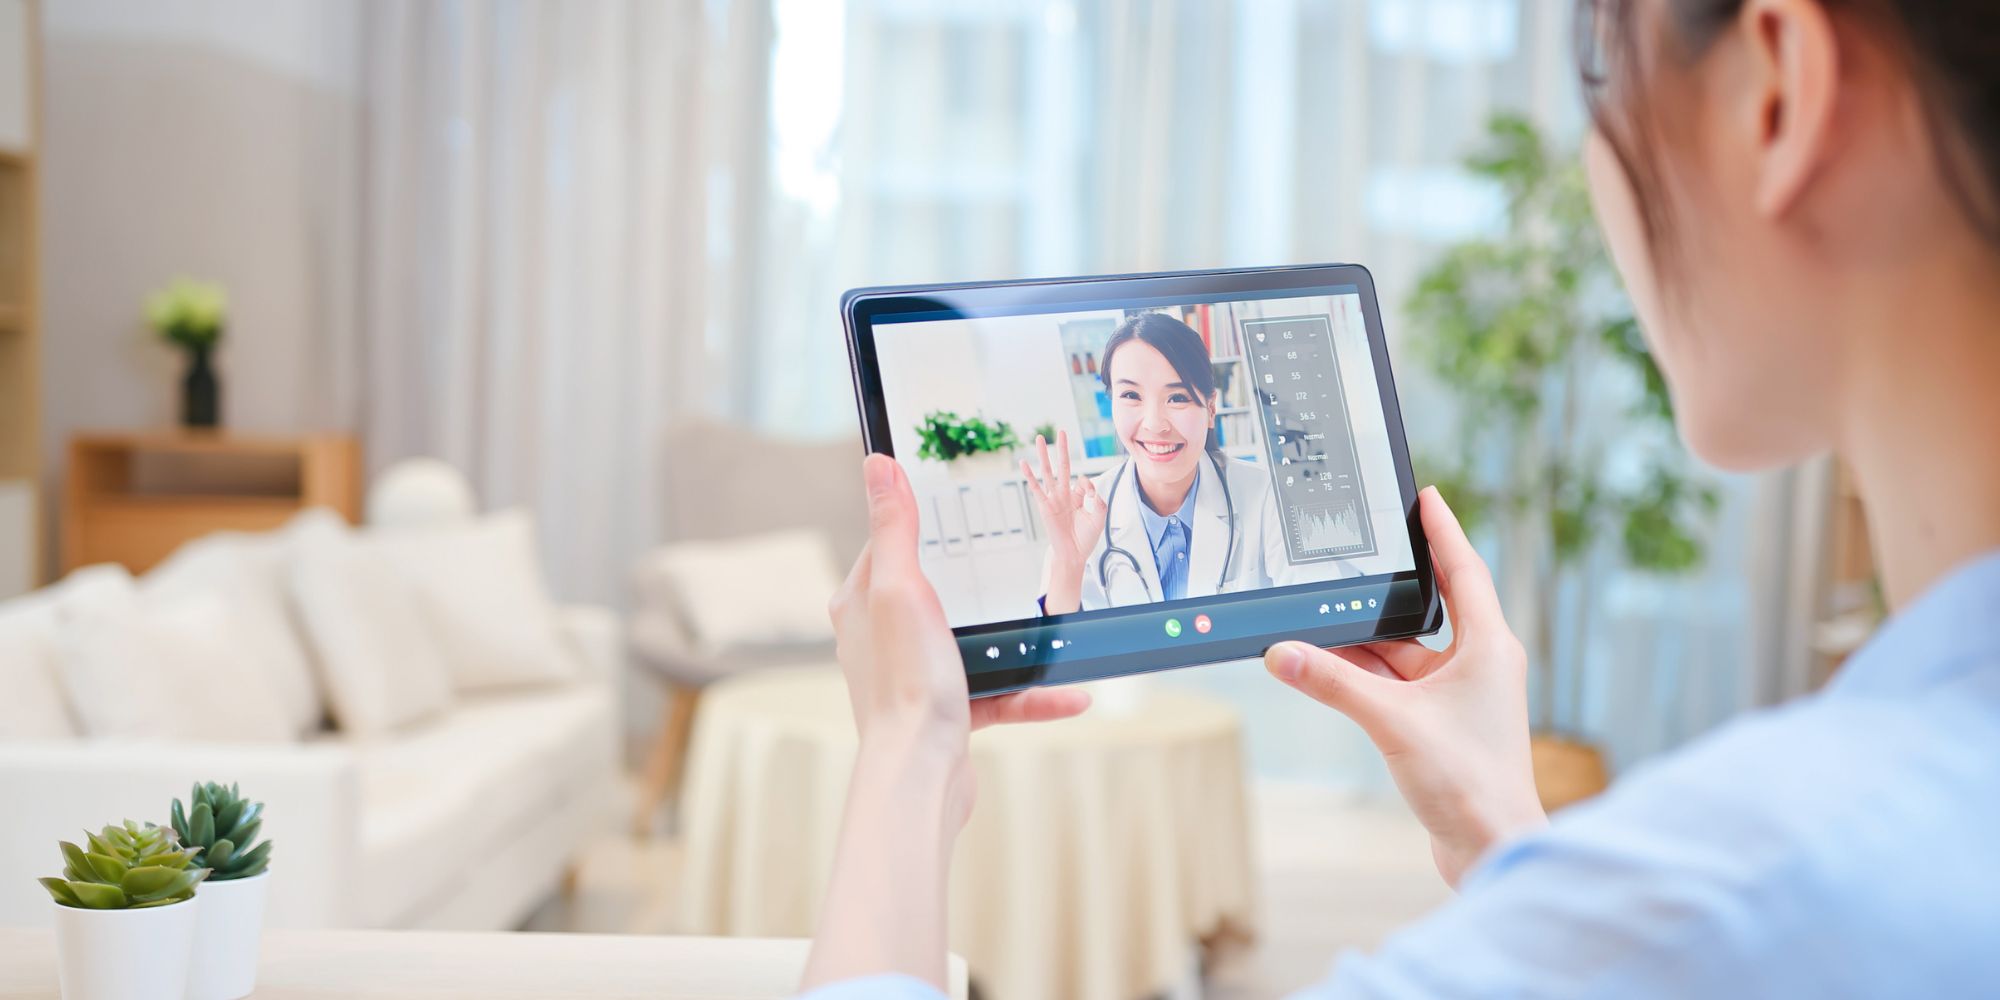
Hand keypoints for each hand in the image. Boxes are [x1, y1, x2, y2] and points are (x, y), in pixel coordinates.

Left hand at [804, 454, 1090, 990]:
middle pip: (940, 591)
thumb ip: (896, 527)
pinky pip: (1001, 693)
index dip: (923, 521)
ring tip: (1063, 628)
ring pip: (979, 644)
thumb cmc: (905, 685)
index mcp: (864, 603)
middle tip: (1024, 559)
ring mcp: (919, 676)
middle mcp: (884, 638)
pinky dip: (1035, 692)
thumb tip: (878, 463)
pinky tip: (1073, 693)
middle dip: (984, 580)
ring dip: (1023, 642)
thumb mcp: (902, 589)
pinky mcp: (950, 713)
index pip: (891, 544)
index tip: (963, 503)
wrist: (920, 776)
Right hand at [1019, 431, 1105, 613]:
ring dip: (1044, 455)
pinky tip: (1023, 463)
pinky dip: (1029, 475)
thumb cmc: (1086, 537)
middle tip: (1061, 431)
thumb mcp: (1099, 516)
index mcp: (1078, 496)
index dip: (1087, 485)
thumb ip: (1097, 498)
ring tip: (1040, 438)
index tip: (1090, 496)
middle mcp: (1064, 494)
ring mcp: (1053, 498)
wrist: (1074, 554)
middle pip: (1063, 466)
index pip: (1083, 481)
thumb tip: (1085, 480)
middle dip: (1062, 449)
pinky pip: (1036, 488)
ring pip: (1048, 472)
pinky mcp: (1044, 506)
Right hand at [1264, 486, 1544, 886]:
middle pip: (1426, 611)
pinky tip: (1329, 670)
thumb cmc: (1469, 784)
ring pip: (1404, 654)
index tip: (1426, 496)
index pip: (1465, 570)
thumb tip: (1282, 653)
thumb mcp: (1392, 721)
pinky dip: (1366, 677)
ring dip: (1365, 645)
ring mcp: (1462, 697)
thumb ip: (1333, 684)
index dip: (1444, 531)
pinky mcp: (1443, 726)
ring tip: (1319, 623)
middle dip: (1385, 592)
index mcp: (1488, 646)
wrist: (1492, 849)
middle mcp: (1479, 664)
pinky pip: (1398, 685)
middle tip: (1355, 557)